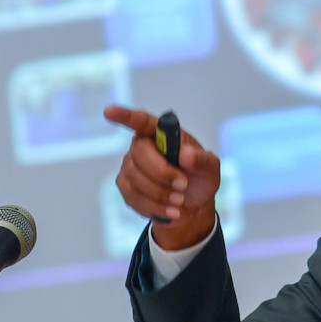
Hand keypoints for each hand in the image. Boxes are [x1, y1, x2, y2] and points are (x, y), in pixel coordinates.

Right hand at [104, 105, 220, 249]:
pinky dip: (154, 206)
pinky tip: (169, 210)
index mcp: (162, 133)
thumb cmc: (200, 179)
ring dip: (160, 193)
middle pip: (139, 154)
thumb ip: (202, 160)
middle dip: (162, 173)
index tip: (109, 111)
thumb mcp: (211, 169)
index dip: (125, 116)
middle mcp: (142, 146)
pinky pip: (132, 196)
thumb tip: (186, 153)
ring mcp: (131, 166)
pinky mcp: (126, 186)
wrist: (193, 206)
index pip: (141, 121)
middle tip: (183, 185)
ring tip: (180, 201)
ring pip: (134, 178)